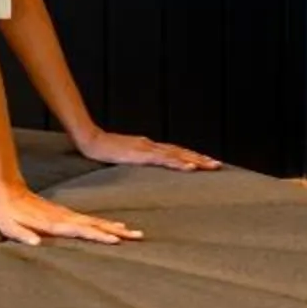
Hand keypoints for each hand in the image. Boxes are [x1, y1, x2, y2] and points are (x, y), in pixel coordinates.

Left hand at [0, 184, 141, 247]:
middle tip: (136, 236)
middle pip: (94, 225)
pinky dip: (104, 223)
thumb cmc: (6, 213)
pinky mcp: (65, 214)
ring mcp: (66, 215)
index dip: (97, 235)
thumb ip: (22, 234)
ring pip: (94, 221)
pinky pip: (89, 219)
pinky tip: (113, 225)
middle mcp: (63, 218)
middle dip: (115, 231)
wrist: (6, 190)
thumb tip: (36, 242)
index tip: (115, 240)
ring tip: (133, 232)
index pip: (79, 231)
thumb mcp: (8, 226)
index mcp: (52, 224)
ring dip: (114, 227)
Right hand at [75, 128, 220, 171]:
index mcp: (147, 146)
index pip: (174, 151)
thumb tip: (143, 164)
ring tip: (211, 166)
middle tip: (218, 165)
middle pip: (180, 151)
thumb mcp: (123, 155)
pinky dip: (179, 163)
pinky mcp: (141, 153)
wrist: (89, 140)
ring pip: (176, 154)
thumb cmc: (102, 148)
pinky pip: (164, 159)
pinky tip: (189, 168)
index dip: (191, 156)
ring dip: (195, 160)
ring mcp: (147, 148)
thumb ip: (134, 157)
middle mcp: (150, 145)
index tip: (206, 162)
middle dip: (200, 158)